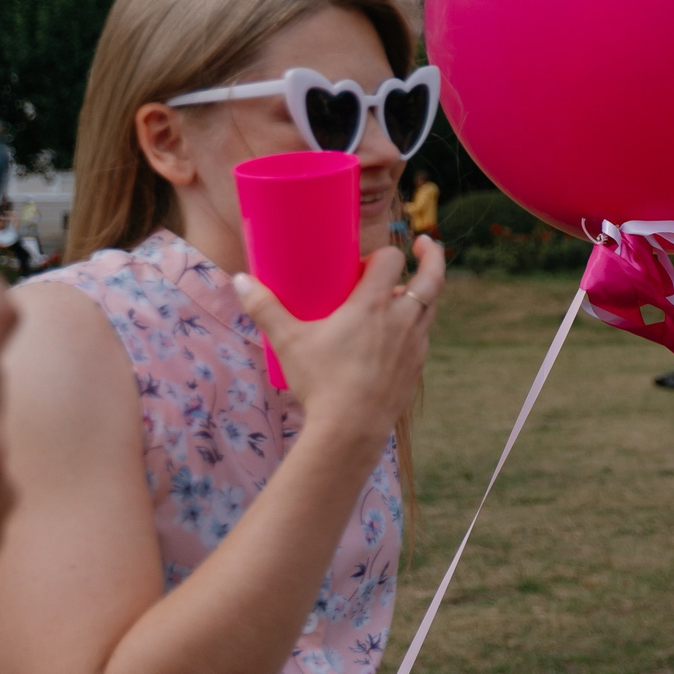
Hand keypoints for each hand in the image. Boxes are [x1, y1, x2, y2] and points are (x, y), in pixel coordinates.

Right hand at [233, 237, 444, 457]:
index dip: (382, 253)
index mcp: (374, 305)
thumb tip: (239, 280)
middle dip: (433, 257)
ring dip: (422, 293)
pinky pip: (423, 336)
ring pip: (430, 307)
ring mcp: (415, 344)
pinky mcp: (417, 367)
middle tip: (425, 244)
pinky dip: (416, 326)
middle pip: (432, 278)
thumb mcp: (288, 341)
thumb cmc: (321, 381)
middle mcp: (403, 319)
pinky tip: (397, 334)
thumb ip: (264, 308)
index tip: (366, 262)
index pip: (392, 260)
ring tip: (401, 292)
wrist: (351, 428)